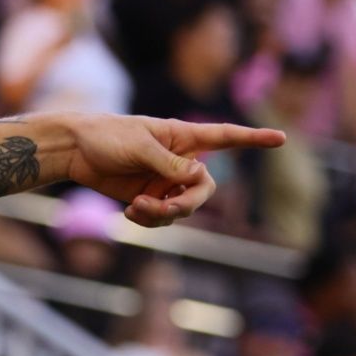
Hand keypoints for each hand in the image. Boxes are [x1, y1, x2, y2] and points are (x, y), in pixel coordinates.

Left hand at [60, 114, 284, 226]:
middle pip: (205, 189)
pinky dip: (149, 219)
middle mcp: (179, 160)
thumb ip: (170, 163)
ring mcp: (164, 180)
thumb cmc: (106, 136)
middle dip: (188, 203)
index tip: (281, 138)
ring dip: (163, 214)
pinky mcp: (148, 197)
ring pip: (183, 208)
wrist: (74, 150)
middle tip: (164, 207)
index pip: (226, 137)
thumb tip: (200, 177)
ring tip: (137, 208)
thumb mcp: (140, 146)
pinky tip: (130, 212)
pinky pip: (162, 217)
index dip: (253, 139)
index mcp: (182, 137)